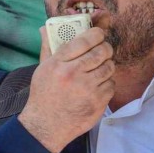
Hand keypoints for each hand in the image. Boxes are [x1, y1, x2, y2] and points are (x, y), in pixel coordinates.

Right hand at [19, 26, 114, 152]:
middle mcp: (74, 74)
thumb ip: (48, 47)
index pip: (84, 40)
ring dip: (107, 65)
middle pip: (101, 51)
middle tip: (103, 50)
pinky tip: (98, 85)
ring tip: (100, 68)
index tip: (99, 34)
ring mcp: (88, 89)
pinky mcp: (98, 102)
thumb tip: (46, 27)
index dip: (96, 34)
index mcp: (59, 63)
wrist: (46, 125)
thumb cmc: (44, 95)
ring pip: (109, 67)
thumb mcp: (42, 69)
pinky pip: (111, 84)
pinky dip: (107, 83)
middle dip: (105, 48)